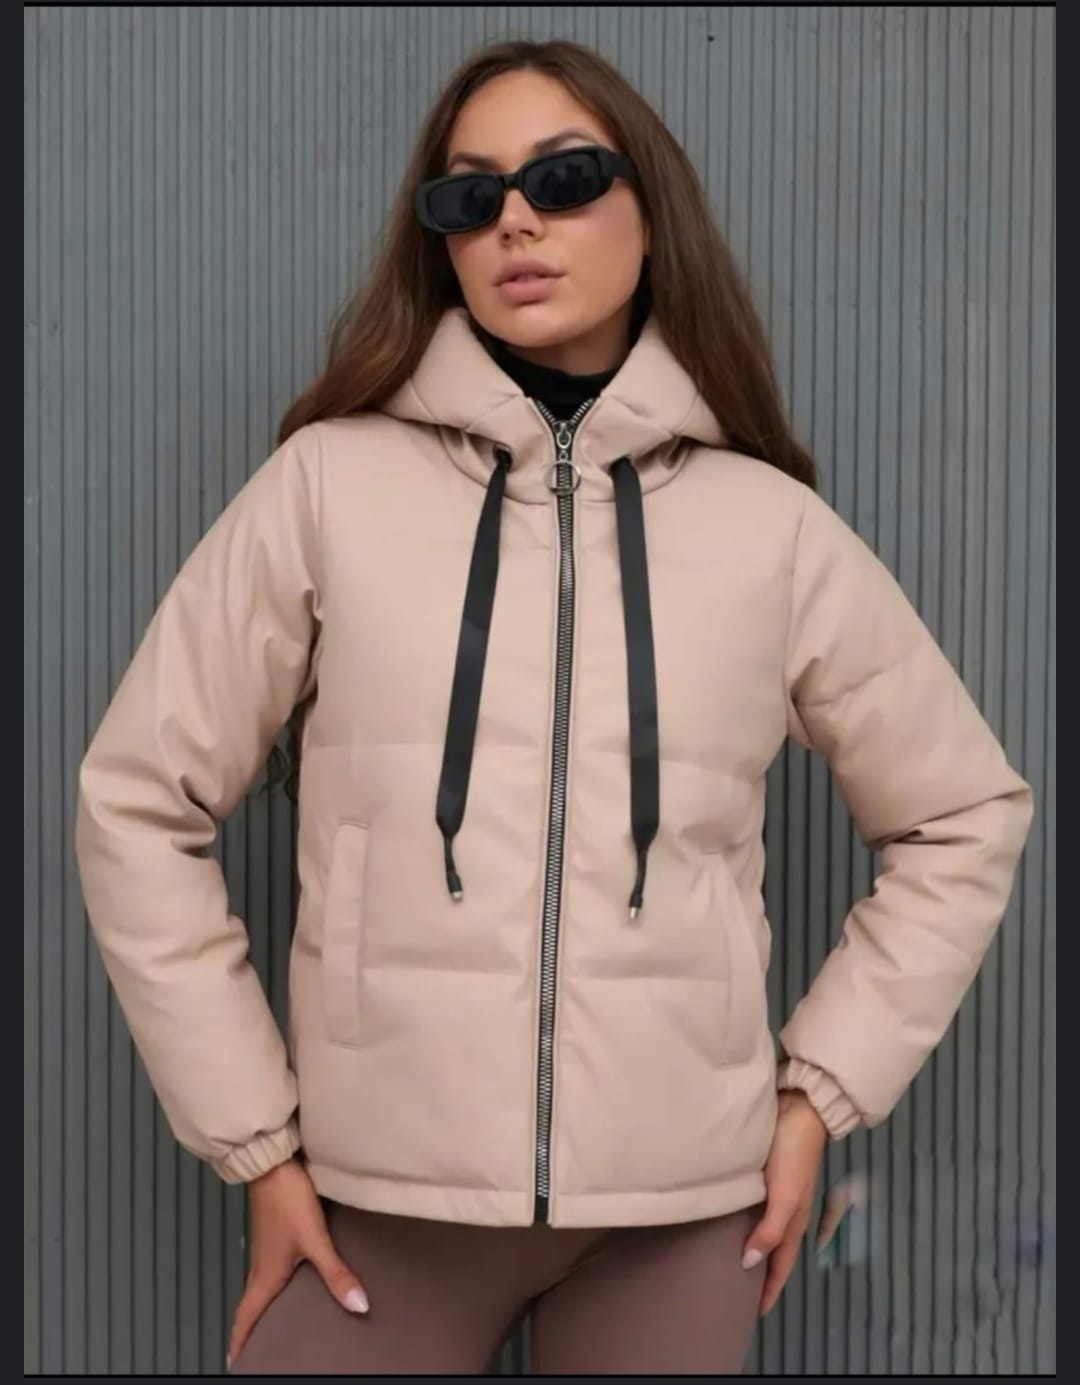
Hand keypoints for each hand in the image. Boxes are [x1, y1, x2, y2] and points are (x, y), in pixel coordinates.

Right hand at [226, 1156, 369, 1368]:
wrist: (271, 1161)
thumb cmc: (287, 1200)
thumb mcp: (315, 1239)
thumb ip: (335, 1273)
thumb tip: (359, 1306)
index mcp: (265, 1275)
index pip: (246, 1317)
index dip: (239, 1342)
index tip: (234, 1364)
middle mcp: (260, 1264)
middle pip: (251, 1304)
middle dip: (251, 1329)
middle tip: (255, 1348)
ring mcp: (264, 1246)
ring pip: (259, 1285)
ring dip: (262, 1304)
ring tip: (272, 1320)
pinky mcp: (271, 1230)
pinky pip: (267, 1266)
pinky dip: (272, 1282)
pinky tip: (289, 1278)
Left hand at [742, 1089, 827, 1315]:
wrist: (800, 1108)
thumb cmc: (792, 1154)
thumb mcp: (784, 1196)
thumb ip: (769, 1230)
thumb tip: (748, 1265)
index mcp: (794, 1220)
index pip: (780, 1264)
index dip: (769, 1289)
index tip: (754, 1313)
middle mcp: (787, 1210)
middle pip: (773, 1251)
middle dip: (761, 1274)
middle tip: (739, 1293)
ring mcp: (778, 1192)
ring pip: (765, 1230)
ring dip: (753, 1248)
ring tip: (730, 1262)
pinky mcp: (767, 1174)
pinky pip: (756, 1209)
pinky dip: (747, 1222)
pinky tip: (731, 1219)